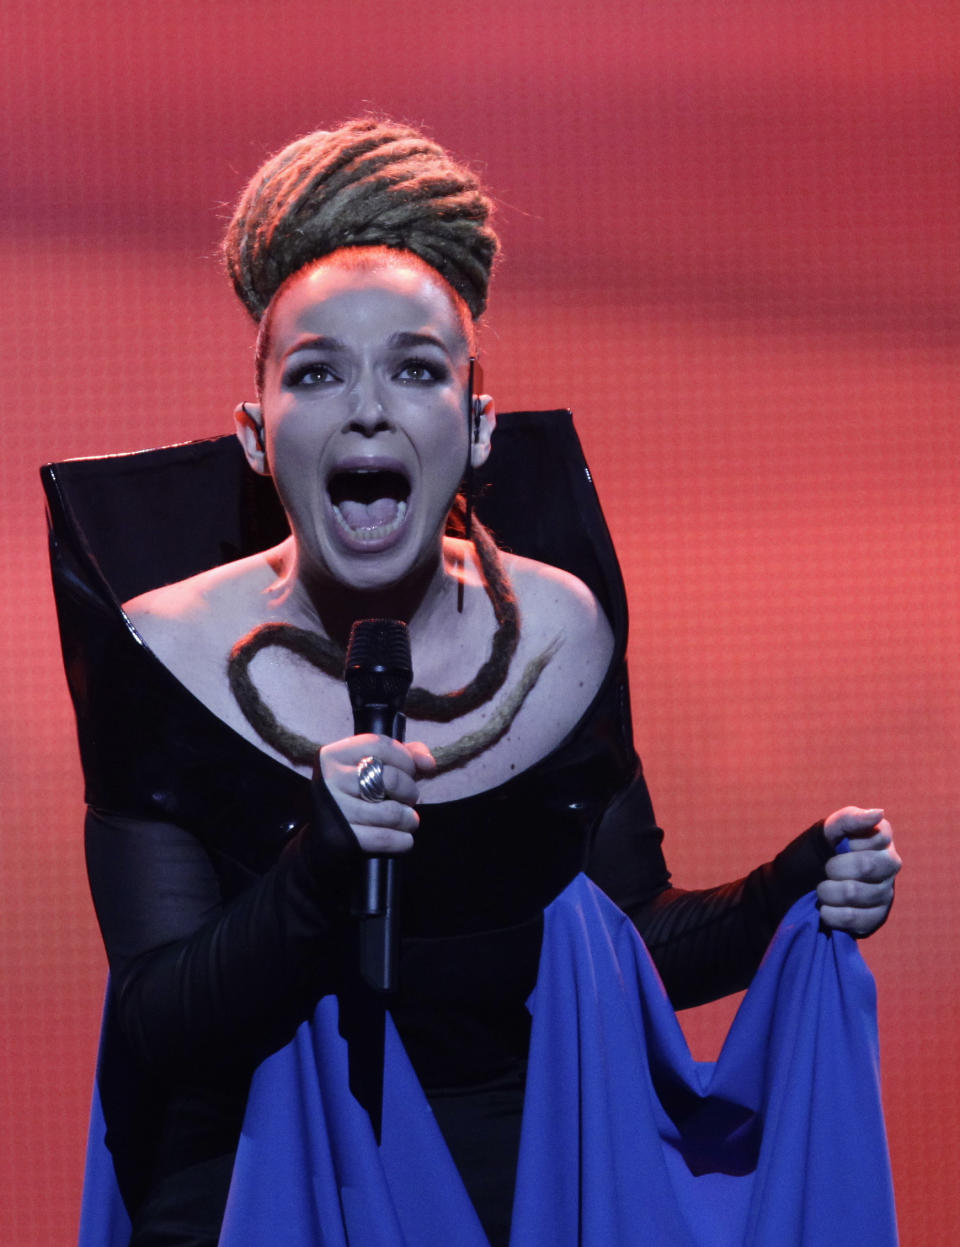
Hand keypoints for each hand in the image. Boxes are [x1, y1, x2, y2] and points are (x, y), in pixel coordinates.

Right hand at [318, 734, 435, 854]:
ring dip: (409, 819)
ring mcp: (335, 809)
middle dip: (410, 791)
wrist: (322, 833)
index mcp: (336, 754)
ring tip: (408, 820)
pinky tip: (403, 838)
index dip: (405, 759)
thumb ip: (404, 754)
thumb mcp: (372, 765)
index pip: (381, 746)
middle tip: (409, 799)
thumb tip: (428, 763)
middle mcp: (332, 779)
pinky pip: (384, 838)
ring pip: (391, 812)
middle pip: (390, 778)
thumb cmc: (355, 792)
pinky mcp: (341, 838)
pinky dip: (402, 840)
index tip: (409, 772)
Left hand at [818, 807, 900, 935]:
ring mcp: (886, 892)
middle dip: (835, 868)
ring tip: (821, 890)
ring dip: (829, 892)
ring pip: (858, 893)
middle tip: (825, 869)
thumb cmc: (815, 852)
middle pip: (867, 866)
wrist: (796, 885)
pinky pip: (857, 919)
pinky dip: (833, 914)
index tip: (836, 846)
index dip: (848, 844)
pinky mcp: (877, 917)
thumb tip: (879, 813)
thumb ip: (850, 819)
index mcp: (880, 838)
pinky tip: (826, 909)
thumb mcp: (825, 830)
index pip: (876, 838)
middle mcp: (889, 865)